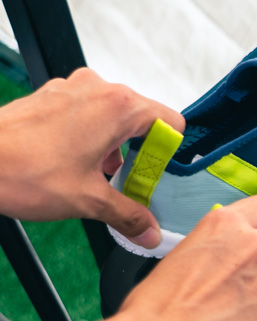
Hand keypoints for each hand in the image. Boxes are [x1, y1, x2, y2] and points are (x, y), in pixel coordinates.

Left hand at [0, 67, 184, 248]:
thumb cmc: (21, 170)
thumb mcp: (88, 201)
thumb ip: (128, 216)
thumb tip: (148, 231)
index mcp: (117, 106)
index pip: (171, 123)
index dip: (167, 155)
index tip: (152, 177)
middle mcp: (97, 90)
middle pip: (142, 120)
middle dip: (140, 155)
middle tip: (126, 185)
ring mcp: (71, 91)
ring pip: (112, 118)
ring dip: (113, 148)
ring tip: (95, 179)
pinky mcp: (51, 98)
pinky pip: (86, 116)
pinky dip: (90, 140)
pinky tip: (73, 167)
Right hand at [112, 196, 256, 320]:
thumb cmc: (156, 309)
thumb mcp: (180, 256)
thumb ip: (213, 250)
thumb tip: (221, 260)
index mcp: (226, 225)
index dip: (255, 227)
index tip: (250, 239)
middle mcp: (255, 247)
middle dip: (256, 269)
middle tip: (228, 291)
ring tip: (225, 316)